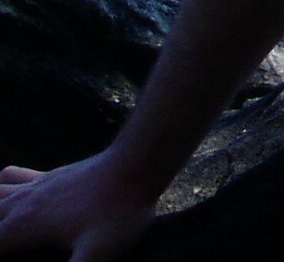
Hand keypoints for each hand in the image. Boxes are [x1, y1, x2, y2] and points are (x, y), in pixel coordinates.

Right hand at [0, 157, 156, 261]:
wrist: (137, 164)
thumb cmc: (118, 211)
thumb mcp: (97, 254)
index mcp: (25, 225)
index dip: (1, 257)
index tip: (15, 261)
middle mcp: (23, 203)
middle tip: (12, 252)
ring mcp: (36, 186)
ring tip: (6, 231)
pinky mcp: (52, 176)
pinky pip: (12, 177)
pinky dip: (3, 188)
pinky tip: (15, 200)